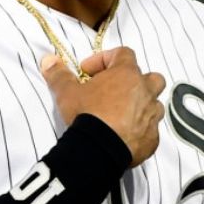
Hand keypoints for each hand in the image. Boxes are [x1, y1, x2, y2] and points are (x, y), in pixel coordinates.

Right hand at [42, 47, 164, 166]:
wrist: (100, 150)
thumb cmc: (86, 114)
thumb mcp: (67, 93)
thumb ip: (59, 74)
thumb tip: (48, 60)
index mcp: (127, 74)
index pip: (123, 53)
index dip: (105, 59)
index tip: (87, 72)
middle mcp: (145, 91)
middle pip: (151, 78)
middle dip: (135, 81)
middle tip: (114, 91)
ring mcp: (152, 116)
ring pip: (154, 104)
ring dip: (141, 106)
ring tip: (120, 115)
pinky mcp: (152, 138)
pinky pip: (150, 130)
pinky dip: (140, 130)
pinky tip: (124, 136)